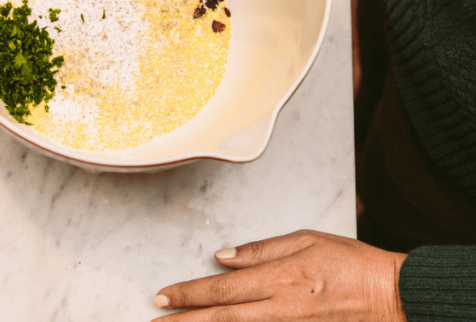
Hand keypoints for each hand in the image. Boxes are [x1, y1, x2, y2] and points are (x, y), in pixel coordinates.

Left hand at [153, 230, 407, 321]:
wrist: (393, 296)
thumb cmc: (350, 262)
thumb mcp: (305, 240)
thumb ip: (261, 250)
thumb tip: (223, 256)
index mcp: (278, 278)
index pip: (221, 289)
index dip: (188, 294)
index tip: (162, 296)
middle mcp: (279, 308)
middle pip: (221, 319)